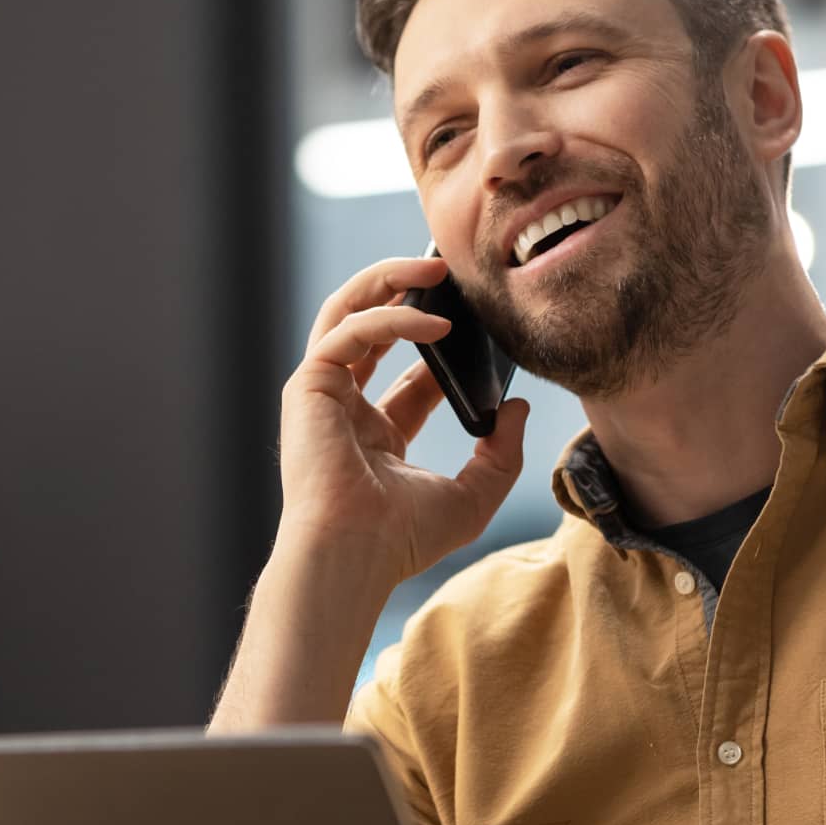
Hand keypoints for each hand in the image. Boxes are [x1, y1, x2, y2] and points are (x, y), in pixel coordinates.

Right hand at [278, 256, 528, 583]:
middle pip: (370, 325)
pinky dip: (392, 317)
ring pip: (348, 311)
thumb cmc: (403, 540)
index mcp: (376, 434)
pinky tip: (436, 323)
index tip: (480, 322)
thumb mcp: (474, 496)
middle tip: (450, 270)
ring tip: (437, 268)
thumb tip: (517, 406)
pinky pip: (349, 330)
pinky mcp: (308, 386)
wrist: (356, 556)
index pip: (411, 372)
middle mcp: (345, 408)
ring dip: (389, 280)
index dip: (443, 342)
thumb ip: (501, 454)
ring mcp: (323, 394)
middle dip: (405, 289)